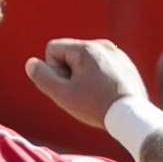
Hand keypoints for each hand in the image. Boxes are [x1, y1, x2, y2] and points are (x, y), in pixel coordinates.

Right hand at [24, 39, 148, 127]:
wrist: (131, 116)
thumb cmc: (95, 106)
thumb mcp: (62, 94)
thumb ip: (42, 77)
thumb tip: (31, 63)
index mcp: (86, 48)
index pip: (52, 49)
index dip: (53, 70)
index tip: (68, 86)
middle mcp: (102, 45)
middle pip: (68, 54)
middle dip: (68, 73)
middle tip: (81, 93)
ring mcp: (116, 53)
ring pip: (84, 61)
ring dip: (82, 76)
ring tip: (94, 94)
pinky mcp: (125, 63)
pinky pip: (100, 66)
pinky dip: (98, 78)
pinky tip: (106, 93)